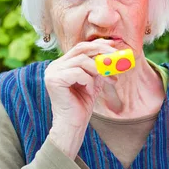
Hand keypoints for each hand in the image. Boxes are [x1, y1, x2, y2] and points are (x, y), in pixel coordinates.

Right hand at [45, 39, 115, 158]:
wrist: (73, 124)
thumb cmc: (82, 103)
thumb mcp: (93, 80)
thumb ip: (99, 66)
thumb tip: (113, 52)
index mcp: (62, 64)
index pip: (81, 47)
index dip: (97, 44)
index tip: (113, 46)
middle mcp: (55, 65)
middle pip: (81, 49)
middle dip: (101, 51)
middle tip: (116, 57)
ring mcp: (52, 72)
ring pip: (81, 61)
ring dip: (97, 70)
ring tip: (104, 81)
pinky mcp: (53, 80)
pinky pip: (78, 73)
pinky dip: (88, 81)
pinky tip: (89, 91)